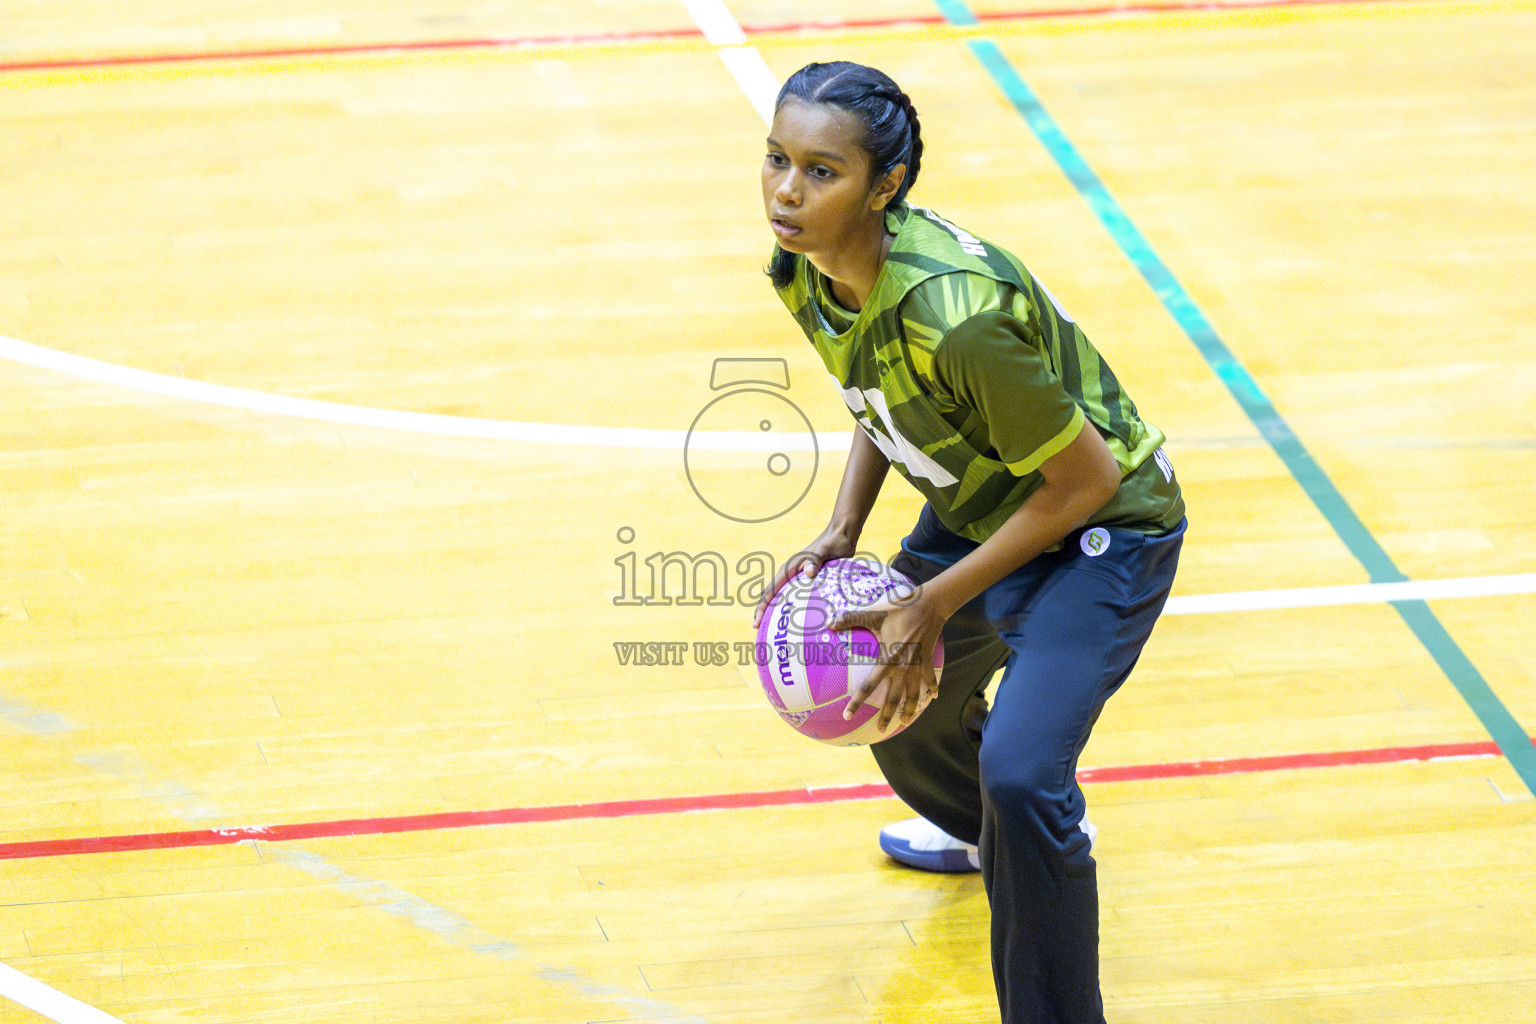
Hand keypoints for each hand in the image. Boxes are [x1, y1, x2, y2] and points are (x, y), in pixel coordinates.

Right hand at [752, 526, 857, 626]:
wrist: (842, 535)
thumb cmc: (832, 542)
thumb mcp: (824, 550)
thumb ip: (815, 560)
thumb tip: (809, 572)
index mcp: (789, 568)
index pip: (769, 591)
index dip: (761, 608)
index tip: (755, 624)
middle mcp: (790, 574)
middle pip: (772, 596)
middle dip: (765, 614)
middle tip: (762, 633)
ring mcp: (800, 578)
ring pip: (785, 598)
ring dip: (780, 612)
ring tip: (780, 632)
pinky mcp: (810, 581)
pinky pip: (800, 597)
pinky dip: (797, 609)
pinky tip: (803, 623)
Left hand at [832, 594, 944, 732]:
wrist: (929, 605)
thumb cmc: (899, 609)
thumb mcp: (873, 613)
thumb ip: (850, 619)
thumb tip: (828, 622)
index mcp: (888, 658)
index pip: (868, 686)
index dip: (857, 702)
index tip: (848, 715)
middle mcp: (903, 667)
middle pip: (894, 698)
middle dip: (888, 716)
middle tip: (882, 730)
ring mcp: (917, 665)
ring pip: (913, 694)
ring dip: (911, 710)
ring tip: (906, 722)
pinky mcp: (927, 660)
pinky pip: (929, 679)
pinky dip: (931, 689)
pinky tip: (932, 698)